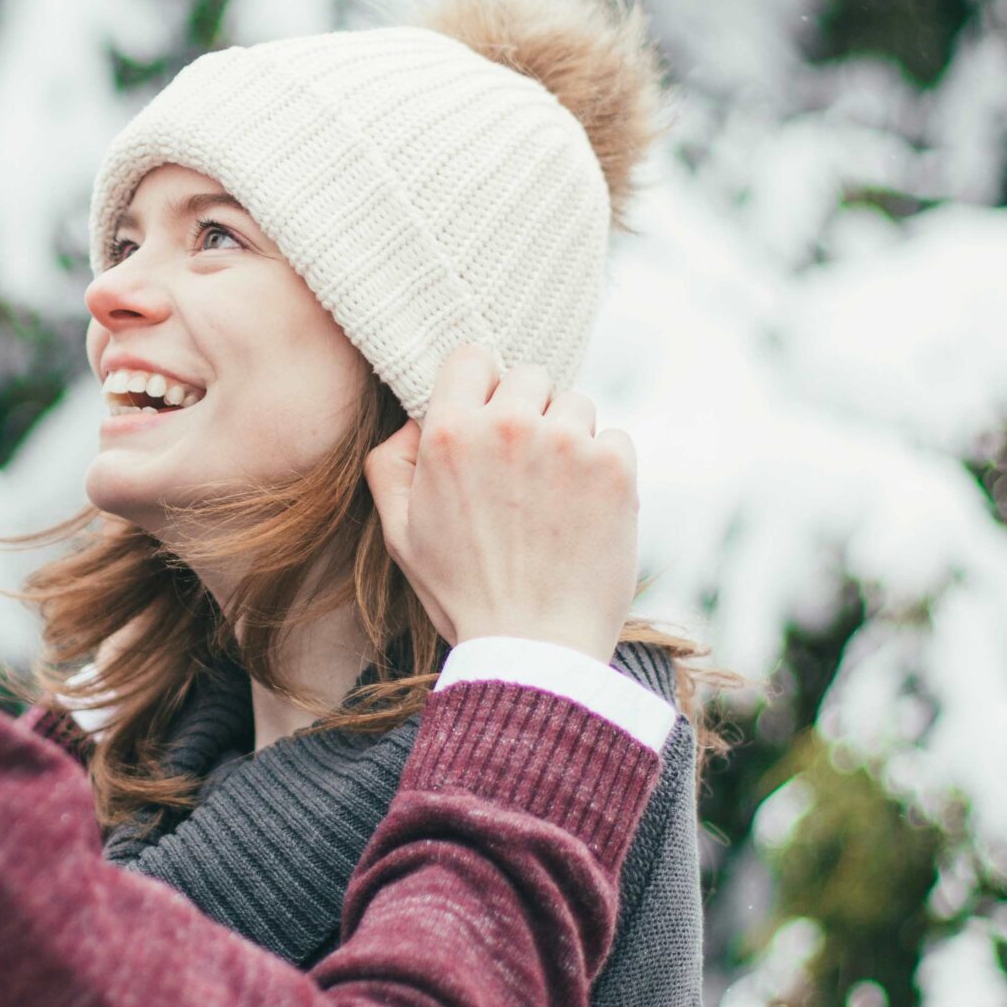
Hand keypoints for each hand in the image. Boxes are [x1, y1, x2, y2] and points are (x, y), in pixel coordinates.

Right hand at [362, 343, 638, 662]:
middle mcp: (509, 426)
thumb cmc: (462, 594)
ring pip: (576, 404)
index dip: (480, 387)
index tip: (488, 421)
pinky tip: (584, 513)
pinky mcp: (613, 468)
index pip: (471, 356)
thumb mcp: (399, 532)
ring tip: (555, 498)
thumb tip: (418, 419)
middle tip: (524, 471)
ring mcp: (566, 443)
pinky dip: (605, 468)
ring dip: (569, 438)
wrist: (534, 649)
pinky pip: (615, 438)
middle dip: (528, 412)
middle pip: (530, 375)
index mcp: (449, 434)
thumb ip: (391, 463)